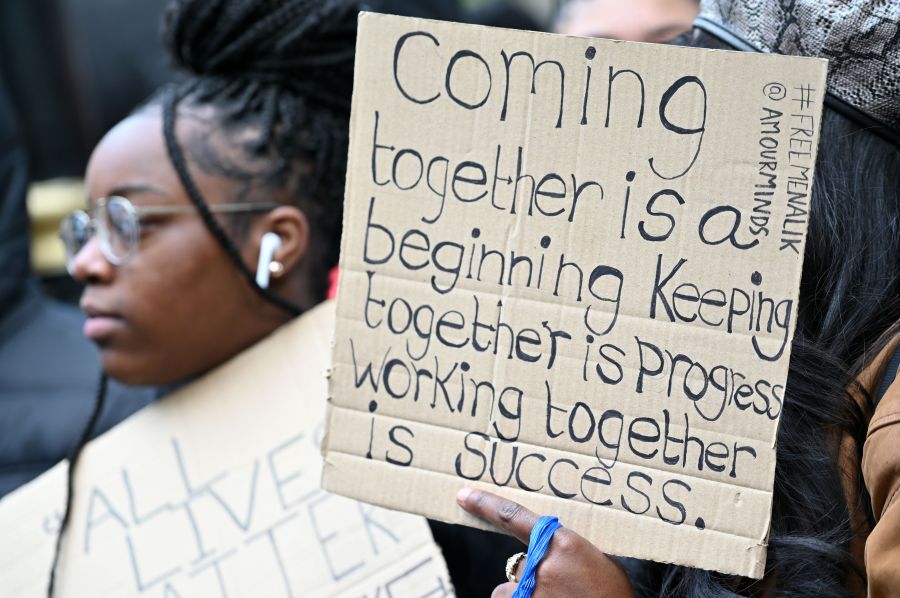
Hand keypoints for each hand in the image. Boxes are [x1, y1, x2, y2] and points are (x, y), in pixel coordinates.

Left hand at [457, 488, 634, 597]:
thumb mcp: (599, 563)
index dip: (485, 504)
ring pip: (511, 592)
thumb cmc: (617, 594)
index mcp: (564, 543)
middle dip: (531, 579)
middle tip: (561, 591)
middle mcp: (543, 566)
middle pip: (518, 566)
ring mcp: (533, 591)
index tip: (463, 496)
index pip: (514, 517)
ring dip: (526, 597)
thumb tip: (546, 555)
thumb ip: (566, 553)